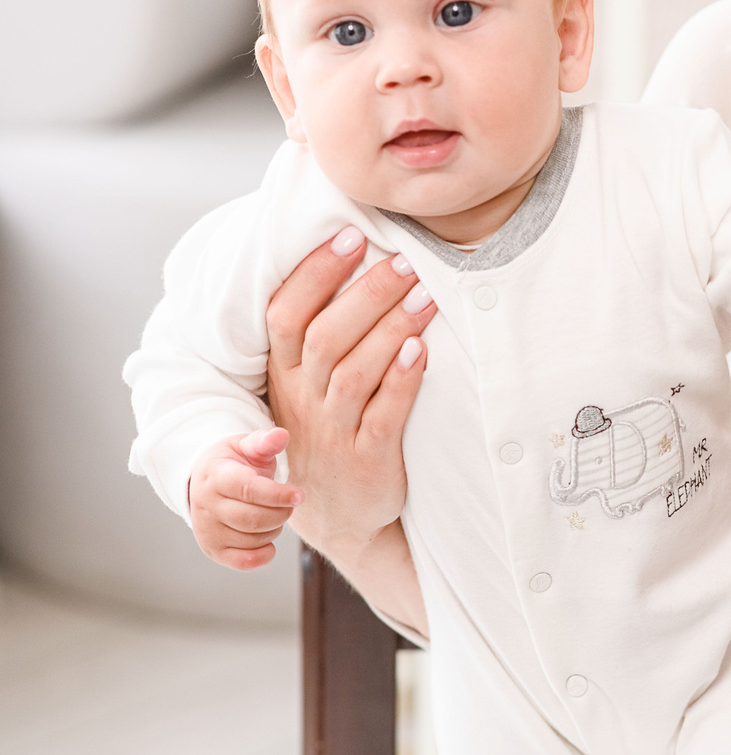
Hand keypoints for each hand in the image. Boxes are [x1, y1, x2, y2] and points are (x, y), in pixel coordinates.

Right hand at [189, 427, 301, 570]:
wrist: (205, 482)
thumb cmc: (234, 463)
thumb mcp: (246, 446)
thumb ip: (264, 441)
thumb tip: (281, 435)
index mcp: (216, 477)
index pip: (249, 490)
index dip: (278, 495)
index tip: (299, 495)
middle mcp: (207, 506)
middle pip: (254, 519)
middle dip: (281, 513)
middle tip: (289, 505)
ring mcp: (208, 530)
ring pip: (253, 539)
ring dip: (274, 529)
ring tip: (273, 515)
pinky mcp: (214, 550)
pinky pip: (244, 561)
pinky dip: (264, 554)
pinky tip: (268, 540)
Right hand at [264, 227, 436, 559]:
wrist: (340, 518)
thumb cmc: (330, 434)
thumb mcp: (306, 387)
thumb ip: (320, 334)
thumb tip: (356, 260)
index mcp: (283, 375)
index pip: (286, 314)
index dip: (315, 273)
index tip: (350, 237)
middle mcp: (302, 401)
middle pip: (325, 336)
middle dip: (365, 292)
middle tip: (403, 260)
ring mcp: (333, 432)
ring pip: (355, 371)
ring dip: (391, 328)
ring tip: (424, 294)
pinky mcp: (367, 460)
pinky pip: (384, 415)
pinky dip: (402, 380)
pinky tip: (422, 349)